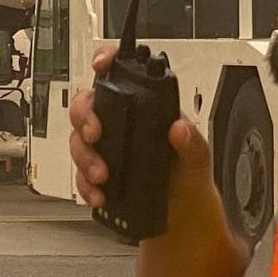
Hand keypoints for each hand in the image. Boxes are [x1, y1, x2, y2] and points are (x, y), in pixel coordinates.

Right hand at [68, 45, 212, 208]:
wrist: (182, 215)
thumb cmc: (189, 178)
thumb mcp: (198, 158)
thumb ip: (193, 142)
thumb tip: (180, 128)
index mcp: (145, 109)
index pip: (121, 75)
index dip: (107, 61)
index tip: (101, 65)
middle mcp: (121, 123)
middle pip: (87, 105)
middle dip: (85, 117)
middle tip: (96, 134)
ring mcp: (107, 148)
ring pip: (78, 140)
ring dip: (84, 157)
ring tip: (102, 175)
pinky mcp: (97, 174)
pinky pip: (79, 174)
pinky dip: (85, 185)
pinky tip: (99, 194)